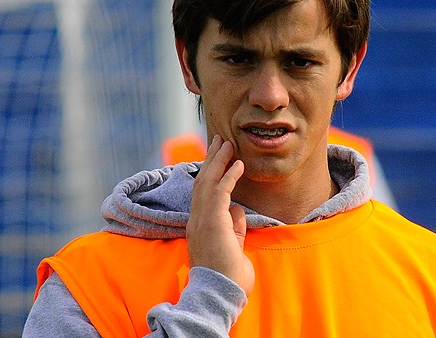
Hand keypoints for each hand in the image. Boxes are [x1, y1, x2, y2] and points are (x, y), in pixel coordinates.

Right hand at [186, 135, 254, 295]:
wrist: (220, 294)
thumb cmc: (228, 277)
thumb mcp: (233, 247)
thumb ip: (234, 228)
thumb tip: (238, 210)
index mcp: (200, 225)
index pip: (203, 192)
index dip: (210, 173)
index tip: (219, 157)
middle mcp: (197, 219)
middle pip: (202, 181)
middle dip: (212, 159)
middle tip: (220, 140)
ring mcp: (202, 220)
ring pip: (207, 182)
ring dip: (219, 161)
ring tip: (228, 143)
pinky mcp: (212, 222)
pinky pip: (220, 192)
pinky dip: (229, 176)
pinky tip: (238, 164)